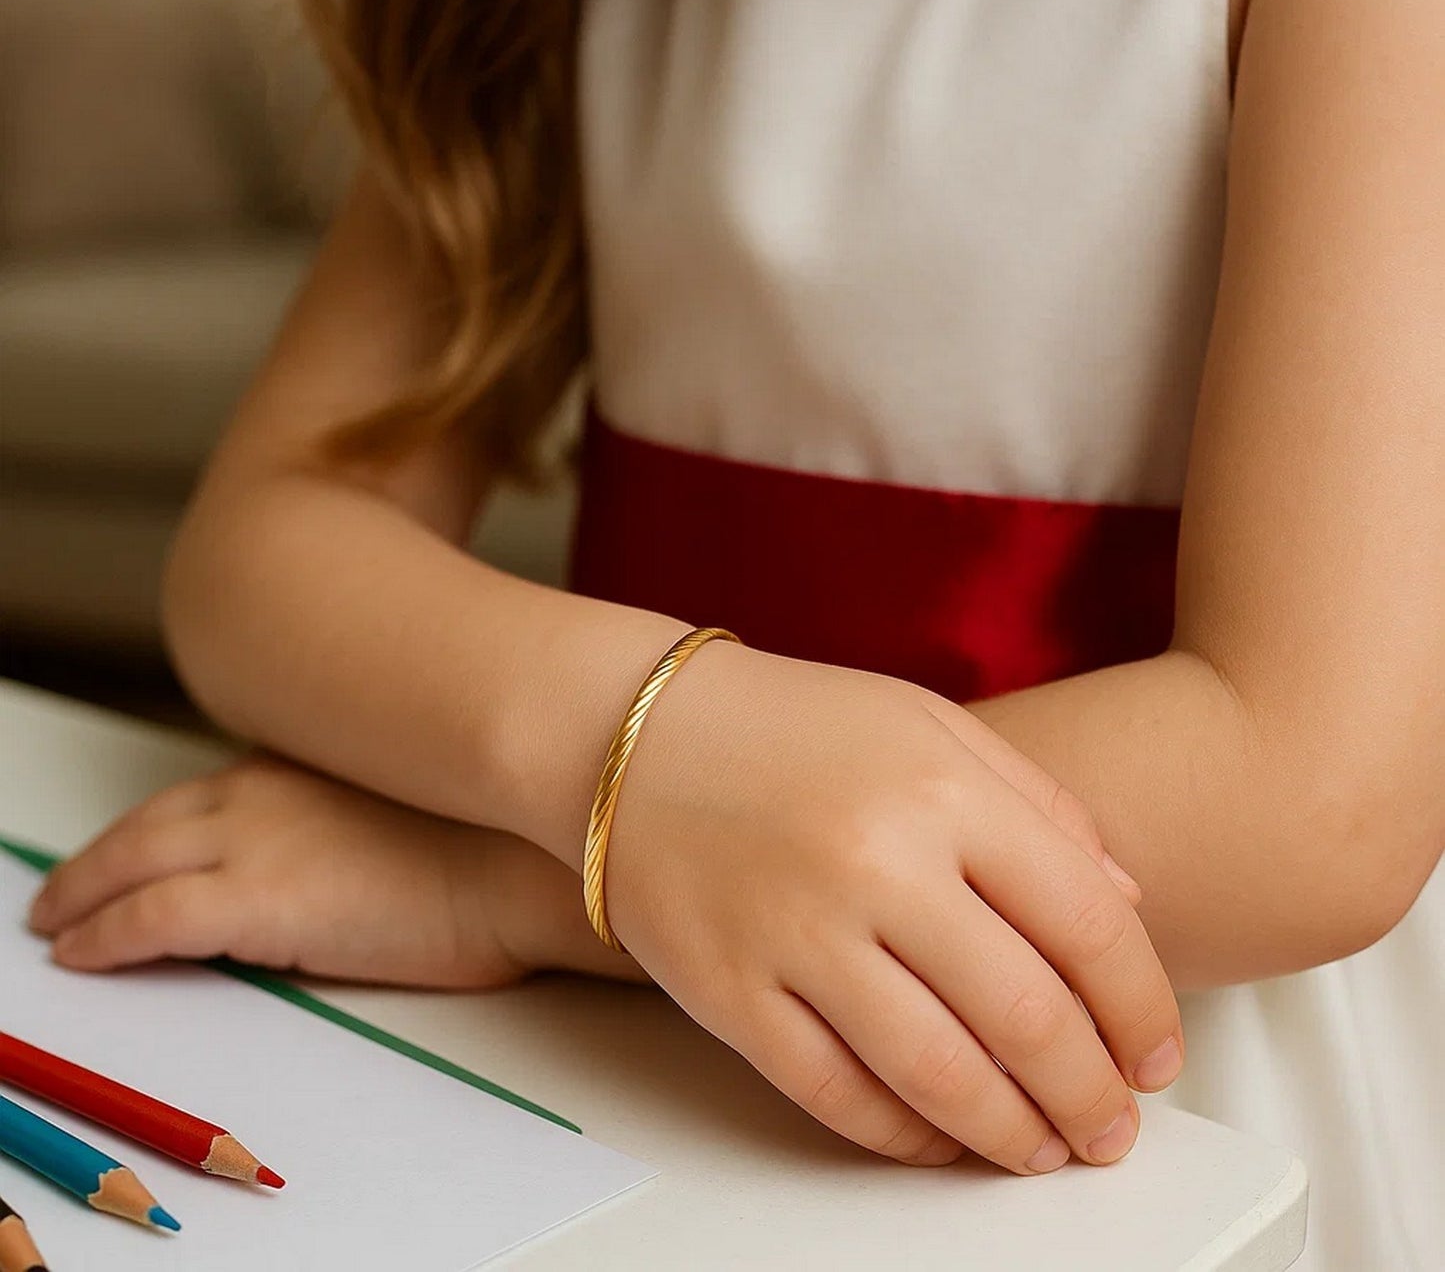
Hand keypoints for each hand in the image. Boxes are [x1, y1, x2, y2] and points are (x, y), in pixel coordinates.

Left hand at [26, 754, 624, 987]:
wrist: (524, 861)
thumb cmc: (499, 840)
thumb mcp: (414, 797)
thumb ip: (352, 809)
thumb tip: (332, 848)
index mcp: (308, 761)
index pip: (206, 792)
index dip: (160, 825)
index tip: (140, 846)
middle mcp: (265, 787)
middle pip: (150, 823)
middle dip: (97, 858)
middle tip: (64, 888)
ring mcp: (254, 839)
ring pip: (131, 864)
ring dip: (82, 895)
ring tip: (57, 923)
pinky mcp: (252, 900)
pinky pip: (144, 923)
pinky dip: (102, 938)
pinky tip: (79, 954)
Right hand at [603, 643, 1181, 1174]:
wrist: (632, 733)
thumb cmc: (787, 723)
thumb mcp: (927, 722)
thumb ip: (1036, 803)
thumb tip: (1122, 902)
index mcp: (938, 789)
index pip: (1085, 920)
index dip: (1141, 1005)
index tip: (1157, 1052)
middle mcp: (874, 863)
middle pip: (1025, 1016)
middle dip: (1091, 1095)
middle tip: (1113, 1128)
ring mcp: (796, 934)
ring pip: (938, 1076)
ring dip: (1012, 1134)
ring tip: (1046, 1151)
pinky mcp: (730, 992)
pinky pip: (836, 1094)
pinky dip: (903, 1136)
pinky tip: (941, 1140)